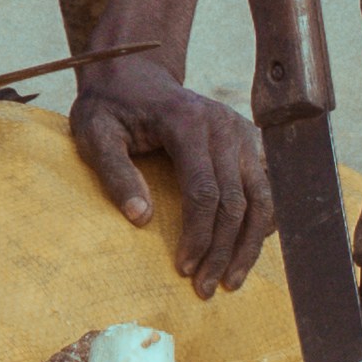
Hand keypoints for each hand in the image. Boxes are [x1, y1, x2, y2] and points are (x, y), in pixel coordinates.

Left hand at [67, 55, 273, 299]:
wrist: (135, 72)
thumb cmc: (110, 106)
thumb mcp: (94, 133)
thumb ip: (115, 173)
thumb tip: (141, 218)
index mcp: (189, 124)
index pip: (205, 192)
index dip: (198, 236)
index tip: (185, 269)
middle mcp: (225, 126)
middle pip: (237, 201)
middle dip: (223, 250)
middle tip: (207, 288)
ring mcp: (243, 132)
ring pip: (262, 197)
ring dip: (250, 243)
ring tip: (233, 279)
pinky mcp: (250, 139)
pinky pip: (267, 186)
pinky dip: (262, 220)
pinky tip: (247, 247)